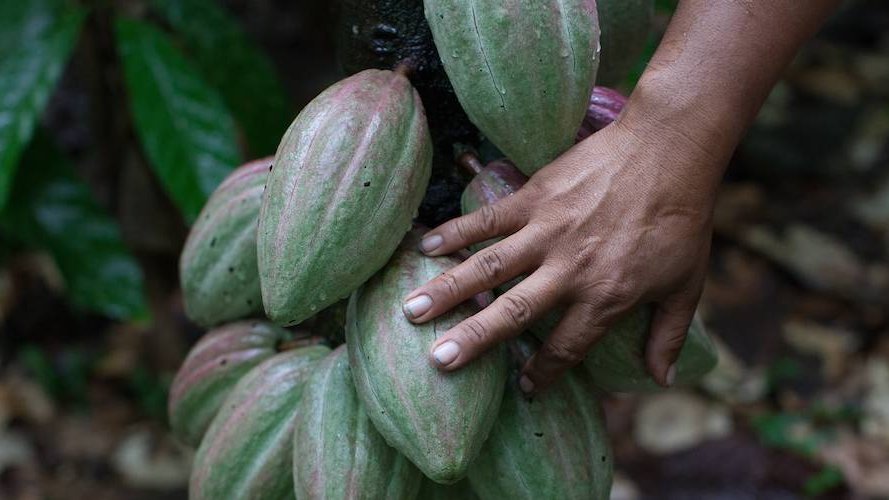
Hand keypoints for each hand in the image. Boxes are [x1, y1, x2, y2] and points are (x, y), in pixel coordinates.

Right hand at [401, 115, 724, 392]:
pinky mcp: (536, 197)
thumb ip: (668, 335)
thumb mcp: (686, 284)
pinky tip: (425, 245)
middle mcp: (569, 270)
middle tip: (437, 361)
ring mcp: (547, 232)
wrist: (670, 151)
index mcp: (606, 297)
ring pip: (489, 266)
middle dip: (472, 340)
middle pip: (512, 313)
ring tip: (411, 310)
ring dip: (449, 289)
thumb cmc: (682, 219)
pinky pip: (488, 219)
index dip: (544, 374)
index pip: (567, 348)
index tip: (522, 390)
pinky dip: (456, 231)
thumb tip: (661, 380)